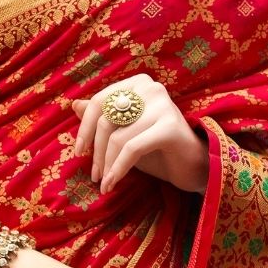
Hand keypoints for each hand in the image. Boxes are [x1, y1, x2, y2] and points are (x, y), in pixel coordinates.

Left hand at [71, 73, 208, 195]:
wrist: (194, 167)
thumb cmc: (158, 149)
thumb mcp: (125, 132)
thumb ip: (102, 118)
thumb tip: (74, 105)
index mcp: (137, 84)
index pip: (99, 102)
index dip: (85, 129)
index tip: (79, 152)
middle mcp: (150, 88)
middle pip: (106, 119)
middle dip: (96, 151)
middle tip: (94, 175)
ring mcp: (162, 105)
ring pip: (118, 137)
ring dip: (107, 165)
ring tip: (105, 183)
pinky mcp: (170, 126)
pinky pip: (132, 148)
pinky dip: (119, 168)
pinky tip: (113, 183)